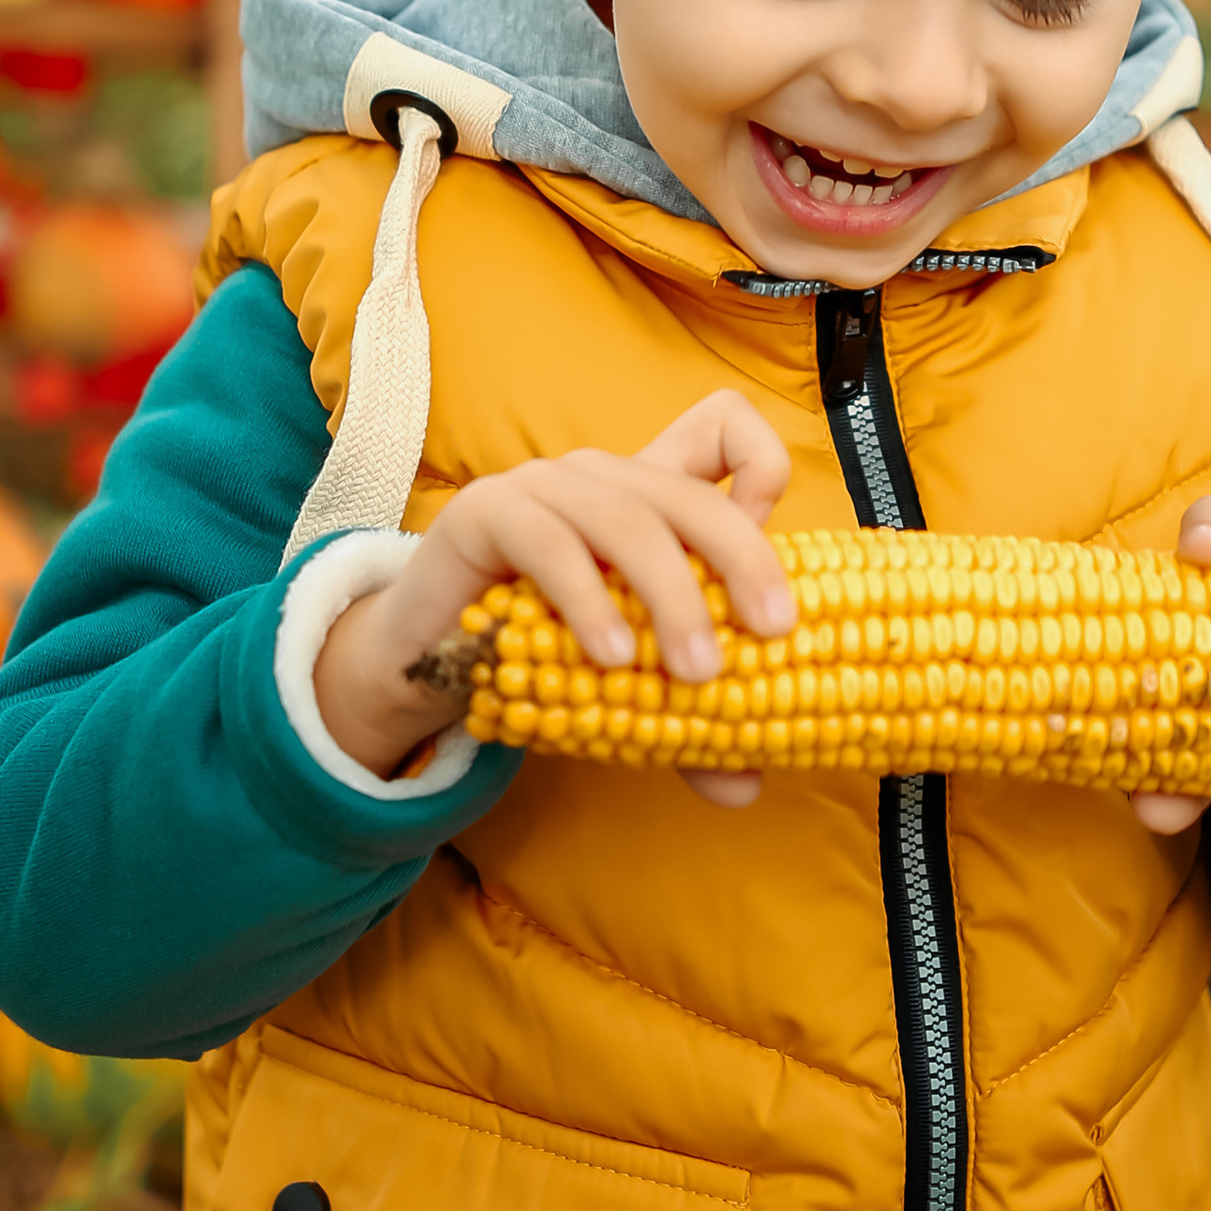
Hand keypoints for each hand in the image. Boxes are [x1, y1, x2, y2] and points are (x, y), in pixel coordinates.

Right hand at [312, 390, 795, 803]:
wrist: (429, 667)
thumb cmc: (543, 659)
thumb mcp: (631, 687)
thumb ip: (689, 729)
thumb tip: (746, 785)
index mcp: (651, 495)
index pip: (719, 425)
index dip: (764, 457)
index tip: (781, 528)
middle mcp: (603, 476)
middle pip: (691, 492)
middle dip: (744, 559)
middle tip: (772, 634)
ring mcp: (543, 486)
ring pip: (628, 520)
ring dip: (673, 598)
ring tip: (695, 673)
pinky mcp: (485, 511)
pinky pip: (549, 544)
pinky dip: (590, 602)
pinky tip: (611, 659)